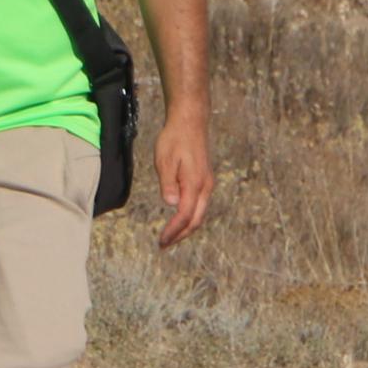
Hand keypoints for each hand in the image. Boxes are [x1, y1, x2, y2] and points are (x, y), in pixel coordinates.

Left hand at [153, 112, 214, 247]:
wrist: (190, 121)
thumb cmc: (175, 138)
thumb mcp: (165, 159)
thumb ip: (168, 183)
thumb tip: (171, 204)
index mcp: (195, 183)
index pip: (184, 215)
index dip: (173, 231)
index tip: (161, 241)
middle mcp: (205, 186)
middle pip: (196, 220)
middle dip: (180, 235)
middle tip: (164, 245)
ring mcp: (207, 183)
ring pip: (199, 214)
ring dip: (185, 228)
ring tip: (170, 237)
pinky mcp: (205, 180)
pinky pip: (200, 205)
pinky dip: (190, 217)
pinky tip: (178, 219)